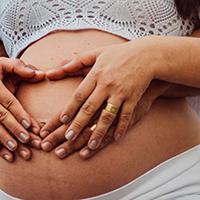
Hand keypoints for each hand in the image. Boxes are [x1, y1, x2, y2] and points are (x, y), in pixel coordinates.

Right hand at [0, 58, 43, 161]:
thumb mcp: (0, 63)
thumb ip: (20, 67)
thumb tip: (40, 74)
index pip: (8, 102)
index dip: (19, 114)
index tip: (30, 126)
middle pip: (1, 117)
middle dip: (15, 131)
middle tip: (29, 142)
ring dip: (5, 140)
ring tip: (18, 151)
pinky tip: (2, 153)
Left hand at [40, 37, 161, 154]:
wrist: (147, 54)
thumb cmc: (119, 54)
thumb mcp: (96, 53)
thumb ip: (74, 63)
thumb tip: (52, 71)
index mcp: (96, 74)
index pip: (79, 94)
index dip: (70, 108)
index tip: (62, 121)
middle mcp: (107, 84)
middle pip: (90, 108)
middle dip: (78, 124)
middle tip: (68, 138)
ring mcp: (121, 92)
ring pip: (107, 115)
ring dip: (99, 131)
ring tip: (90, 145)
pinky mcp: (134, 98)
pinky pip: (126, 116)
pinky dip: (121, 127)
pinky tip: (116, 139)